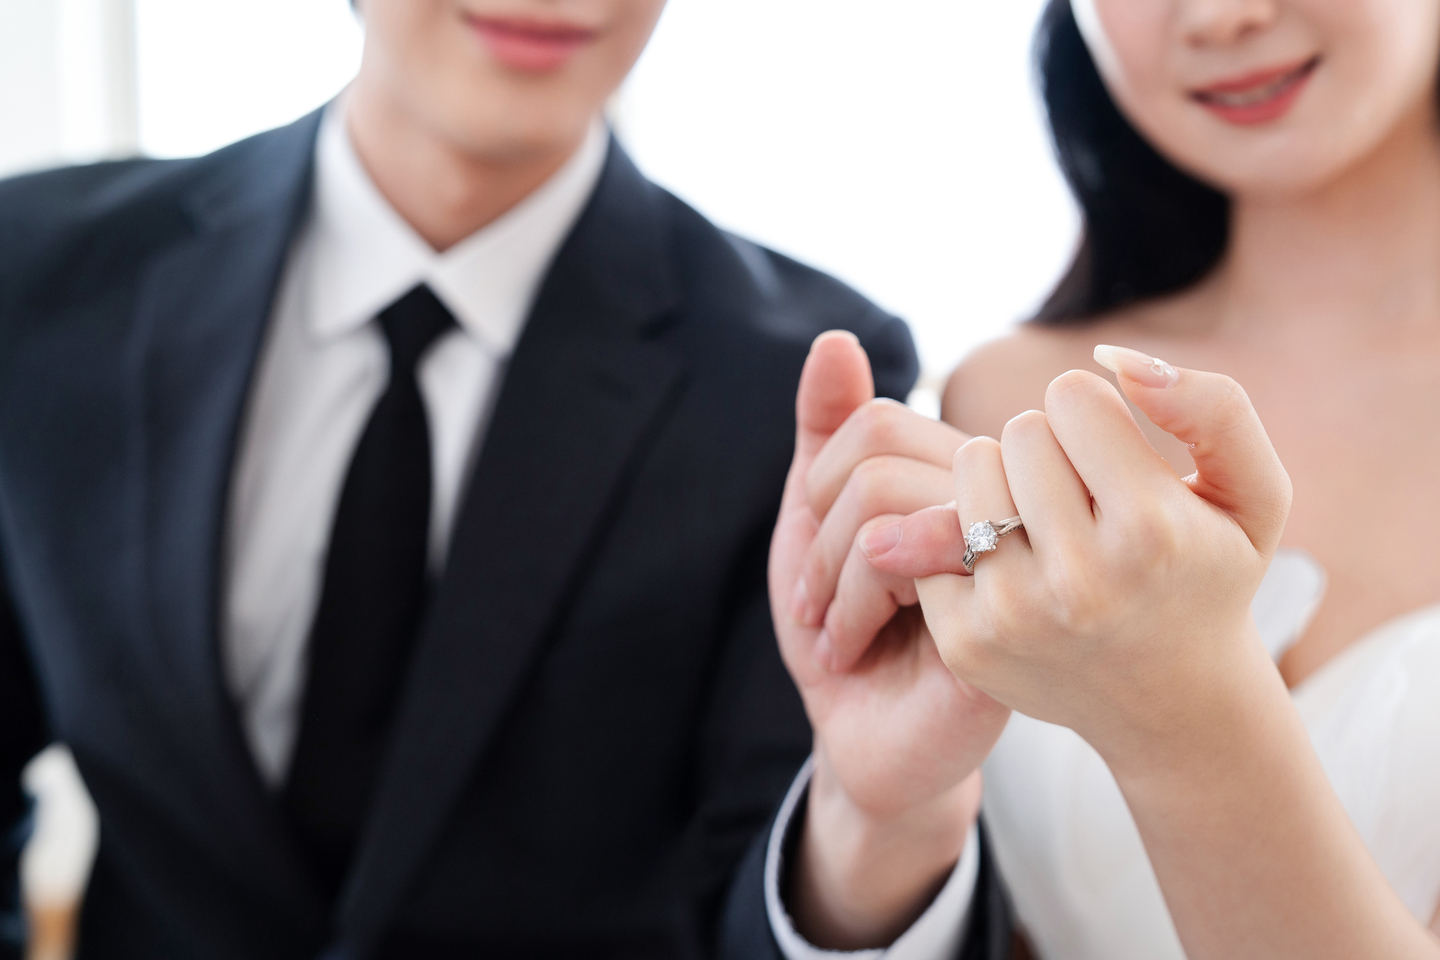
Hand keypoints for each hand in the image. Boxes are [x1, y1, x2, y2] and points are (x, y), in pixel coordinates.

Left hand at [768, 332, 1008, 948]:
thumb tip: (834, 338)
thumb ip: (827, 435)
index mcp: (959, 477)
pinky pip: (907, 566)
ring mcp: (1007, 560)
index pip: (877, 419)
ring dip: (830, 578)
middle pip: (879, 459)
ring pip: (887, 505)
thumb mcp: (818, 525)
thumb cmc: (849, 630)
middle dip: (819, 538)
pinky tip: (852, 652)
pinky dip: (848, 610)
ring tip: (832, 629)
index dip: (822, 482)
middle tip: (815, 603)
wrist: (868, 739)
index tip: (815, 553)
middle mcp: (996, 507)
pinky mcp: (1001, 617)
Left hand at [871, 349, 1290, 770]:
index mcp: (1152, 532)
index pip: (1070, 398)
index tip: (1117, 464)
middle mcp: (1080, 580)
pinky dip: (966, 533)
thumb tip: (1114, 359)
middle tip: (1085, 503)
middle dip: (1051, 451)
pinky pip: (933, 528)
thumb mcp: (1252, 494)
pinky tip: (1013, 566)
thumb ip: (1214, 409)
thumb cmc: (1207, 577)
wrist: (1171, 702)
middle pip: (1020, 431)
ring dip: (1004, 482)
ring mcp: (1014, 615)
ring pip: (971, 468)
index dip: (1096, 420)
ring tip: (1048, 526)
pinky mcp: (965, 639)